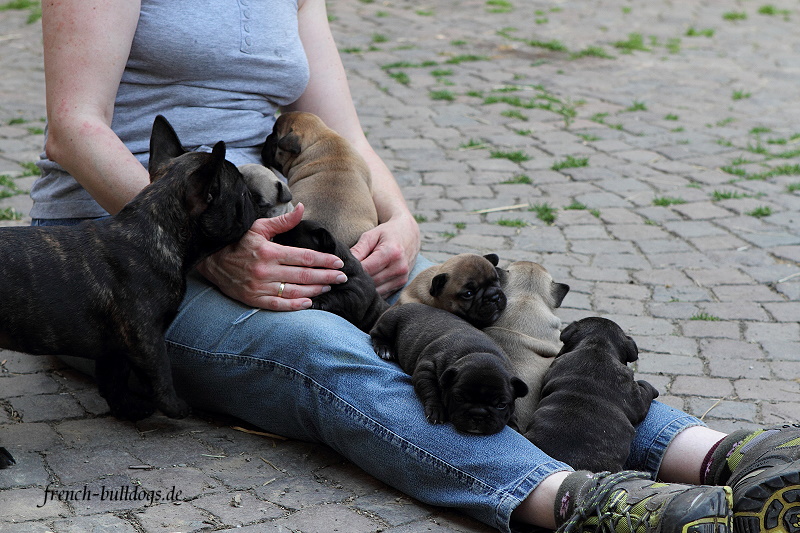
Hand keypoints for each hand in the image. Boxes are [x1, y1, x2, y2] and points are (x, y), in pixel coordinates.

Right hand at [197, 205, 346, 310]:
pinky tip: (309, 303)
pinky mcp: (253, 299)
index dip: (325, 260)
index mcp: (269, 251)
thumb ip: (283, 221)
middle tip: (343, 277)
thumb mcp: (259, 227)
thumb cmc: (238, 241)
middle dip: (327, 276)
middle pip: (304, 275)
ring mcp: (259, 287)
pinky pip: (278, 305)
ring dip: (316, 290)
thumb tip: (302, 207)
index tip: (339, 262)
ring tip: (330, 287)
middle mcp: (266, 270)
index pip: (305, 257)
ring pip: (295, 291)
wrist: (210, 260)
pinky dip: (295, 305)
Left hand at [351, 213, 419, 297]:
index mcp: (392, 252)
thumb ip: (358, 250)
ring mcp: (402, 277)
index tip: (343, 269)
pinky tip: (367, 282)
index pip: (366, 269)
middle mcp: (399, 267)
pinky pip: (383, 293)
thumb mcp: (371, 236)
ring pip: (376, 290)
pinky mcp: (402, 283)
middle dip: (358, 279)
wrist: (409, 234)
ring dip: (365, 287)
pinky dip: (374, 290)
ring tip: (357, 278)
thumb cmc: (387, 233)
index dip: (353, 270)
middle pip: (371, 281)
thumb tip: (344, 264)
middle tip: (346, 275)